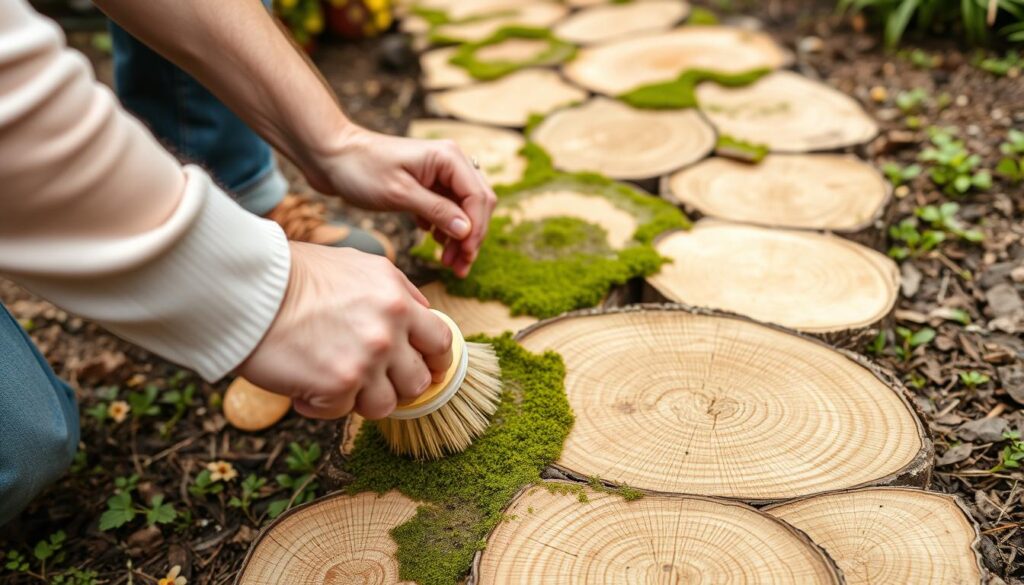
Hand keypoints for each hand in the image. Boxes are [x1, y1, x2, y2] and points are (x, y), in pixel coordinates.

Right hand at [236, 242, 453, 419]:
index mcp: (398, 298)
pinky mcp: (338, 386)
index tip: (425, 369)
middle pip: (420, 381)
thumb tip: (420, 315)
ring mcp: (367, 360)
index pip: (441, 341)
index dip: (435, 361)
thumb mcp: (359, 266)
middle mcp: (390, 329)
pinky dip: (321, 404)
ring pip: (386, 405)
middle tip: (371, 380)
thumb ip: (396, 292)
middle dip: (398, 385)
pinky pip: (342, 412)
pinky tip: (303, 381)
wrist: (248, 288)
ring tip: (333, 379)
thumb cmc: (295, 275)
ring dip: (360, 398)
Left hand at [307, 127, 496, 277]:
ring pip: (464, 209)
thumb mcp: (399, 194)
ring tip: (448, 262)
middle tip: (459, 267)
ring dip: (460, 236)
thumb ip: (437, 211)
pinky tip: (434, 241)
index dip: (476, 230)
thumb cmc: (361, 169)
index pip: (478, 198)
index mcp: (448, 158)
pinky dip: (446, 227)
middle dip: (472, 237)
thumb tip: (467, 231)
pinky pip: (448, 208)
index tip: (464, 257)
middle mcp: (450, 162)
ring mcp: (439, 172)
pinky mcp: (427, 183)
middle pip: (478, 204)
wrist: (331, 155)